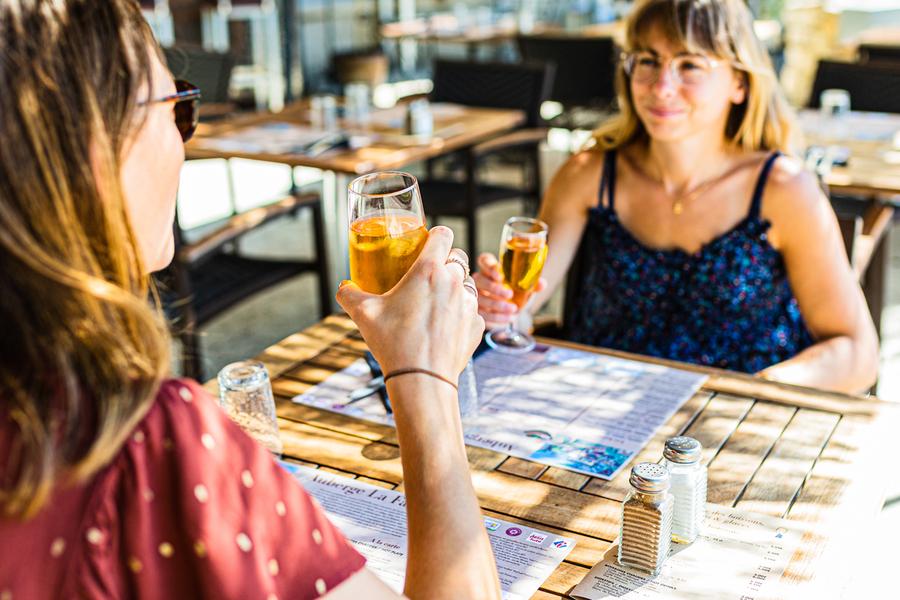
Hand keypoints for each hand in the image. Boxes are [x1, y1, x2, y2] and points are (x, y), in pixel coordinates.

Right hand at [336, 226, 483, 380]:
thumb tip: (343, 288)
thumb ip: (349, 295)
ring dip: (454, 290)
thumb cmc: (393, 343)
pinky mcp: (477, 325)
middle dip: (445, 264)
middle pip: (458, 259)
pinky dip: (460, 316)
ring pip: (466, 286)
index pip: (444, 235)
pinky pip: (471, 312)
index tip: (427, 245)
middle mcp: (454, 282)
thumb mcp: (363, 315)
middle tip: (427, 279)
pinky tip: (443, 329)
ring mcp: (470, 304)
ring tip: (434, 306)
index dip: (436, 236)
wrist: (421, 380)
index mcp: (429, 270)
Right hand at [473, 253, 545, 329]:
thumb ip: (532, 283)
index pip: (484, 260)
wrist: (513, 307)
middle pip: (480, 280)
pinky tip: (508, 318)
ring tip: (513, 309)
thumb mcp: (525, 285)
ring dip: (497, 304)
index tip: (499, 275)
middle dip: (494, 288)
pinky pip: (483, 314)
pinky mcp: (478, 310)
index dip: (489, 266)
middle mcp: (481, 279)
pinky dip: (496, 317)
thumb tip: (541, 284)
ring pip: (481, 298)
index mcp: (491, 268)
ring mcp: (477, 295)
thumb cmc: (516, 290)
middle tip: (509, 294)